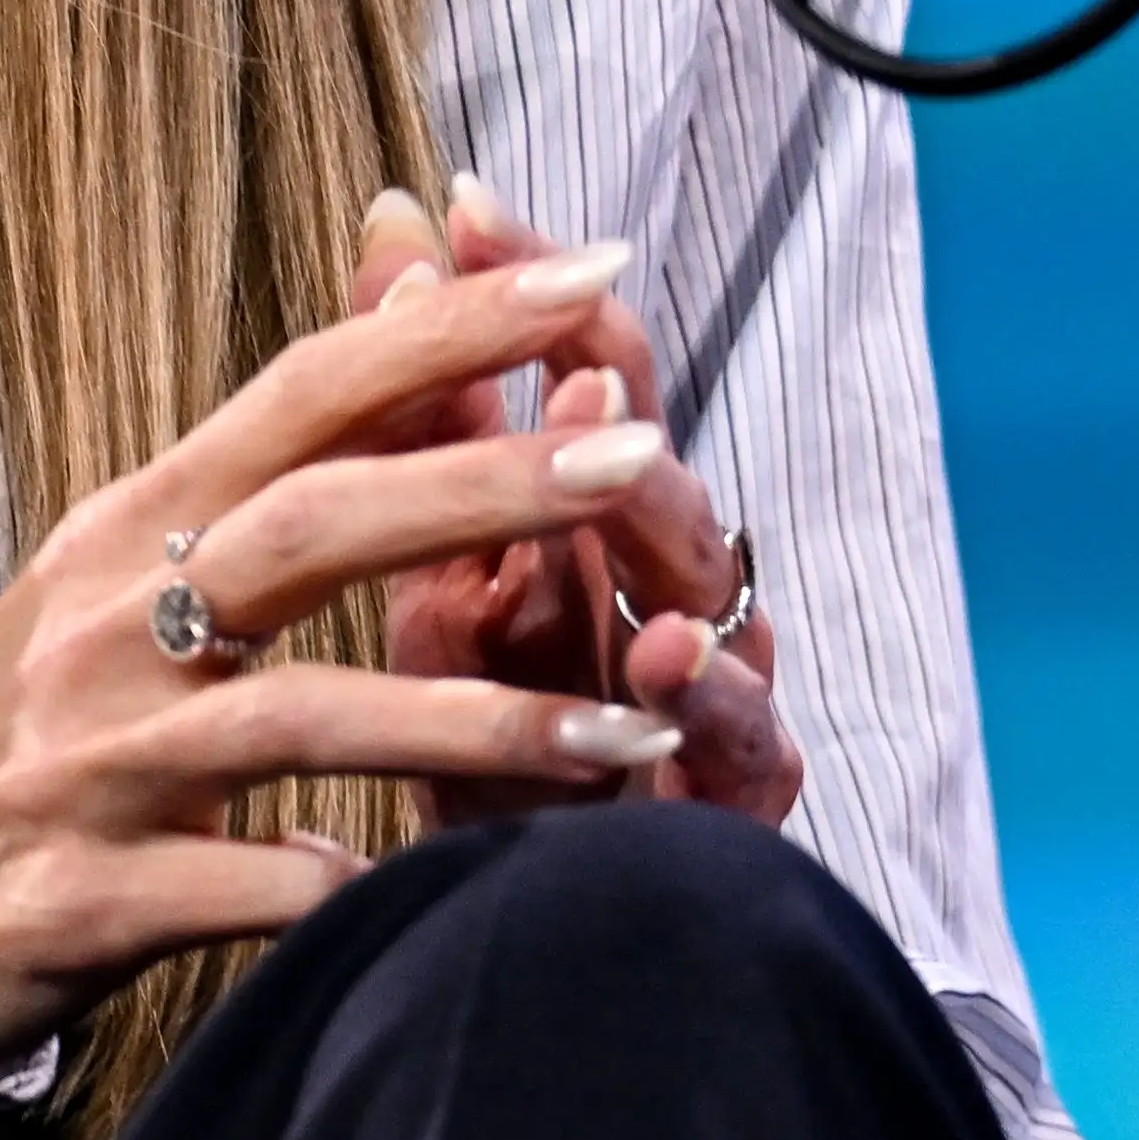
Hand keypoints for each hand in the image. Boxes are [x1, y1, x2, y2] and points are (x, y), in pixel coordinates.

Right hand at [0, 244, 715, 1066]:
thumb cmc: (26, 725)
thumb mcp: (120, 577)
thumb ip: (267, 471)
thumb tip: (402, 305)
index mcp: (131, 527)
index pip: (304, 394)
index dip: (446, 328)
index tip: (590, 272)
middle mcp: (108, 622)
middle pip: (311, 524)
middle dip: (482, 487)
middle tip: (637, 457)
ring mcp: (94, 761)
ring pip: (302, 718)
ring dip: (475, 724)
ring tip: (630, 736)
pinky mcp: (85, 894)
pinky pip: (246, 894)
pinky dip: (347, 893)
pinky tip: (451, 906)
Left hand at [353, 176, 801, 834]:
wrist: (514, 932)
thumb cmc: (483, 746)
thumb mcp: (434, 574)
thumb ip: (427, 422)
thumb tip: (394, 240)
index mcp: (574, 535)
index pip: (577, 385)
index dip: (525, 296)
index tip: (463, 207)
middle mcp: (648, 597)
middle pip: (651, 469)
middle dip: (619, 397)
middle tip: (573, 339)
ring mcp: (701, 695)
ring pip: (712, 595)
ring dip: (668, 537)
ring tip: (626, 468)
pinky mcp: (724, 806)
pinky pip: (745, 745)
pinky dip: (714, 703)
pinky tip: (675, 669)